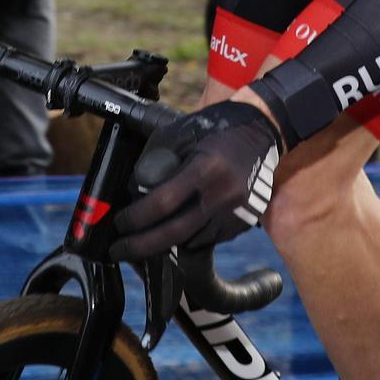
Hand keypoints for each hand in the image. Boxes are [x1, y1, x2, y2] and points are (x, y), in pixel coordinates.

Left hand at [108, 102, 283, 260]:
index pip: (162, 203)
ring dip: (165, 245)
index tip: (119, 223)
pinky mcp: (244, 222)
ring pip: (191, 241)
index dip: (135, 218)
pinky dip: (189, 238)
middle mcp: (223, 194)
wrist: (261, 130)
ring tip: (144, 242)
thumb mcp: (181, 134)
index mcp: (206, 169)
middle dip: (142, 246)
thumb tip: (134, 193)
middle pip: (175, 233)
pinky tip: (176, 231)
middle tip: (119, 251)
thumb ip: (156, 161)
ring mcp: (237, 212)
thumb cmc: (215, 128)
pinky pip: (209, 240)